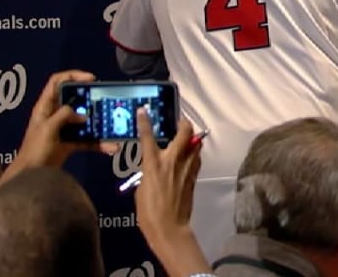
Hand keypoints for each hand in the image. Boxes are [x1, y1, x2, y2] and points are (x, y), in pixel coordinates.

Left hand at [0, 70, 119, 184]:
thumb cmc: (35, 150)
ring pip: (83, 121)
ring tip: (112, 127)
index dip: (74, 75)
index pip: (57, 82)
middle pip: (75, 100)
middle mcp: (55, 114)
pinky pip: (87, 139)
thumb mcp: (47, 129)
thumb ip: (63, 116)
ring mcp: (63, 129)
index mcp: (45, 106)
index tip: (91, 79)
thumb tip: (82, 115)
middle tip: (104, 102)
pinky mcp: (70, 143)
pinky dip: (98, 143)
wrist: (30, 176)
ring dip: (98, 125)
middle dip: (91, 101)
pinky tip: (110, 148)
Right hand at [134, 108, 200, 238]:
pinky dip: (193, 153)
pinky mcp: (194, 177)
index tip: (143, 110)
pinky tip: (187, 157)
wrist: (169, 227)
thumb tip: (153, 166)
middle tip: (178, 121)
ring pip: (196, 143)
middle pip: (184, 131)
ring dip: (191, 138)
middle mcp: (173, 161)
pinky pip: (196, 158)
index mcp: (154, 163)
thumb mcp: (140, 188)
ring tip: (184, 138)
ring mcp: (187, 168)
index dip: (145, 121)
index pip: (148, 136)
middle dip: (183, 122)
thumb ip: (148, 171)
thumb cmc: (149, 211)